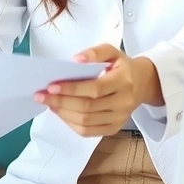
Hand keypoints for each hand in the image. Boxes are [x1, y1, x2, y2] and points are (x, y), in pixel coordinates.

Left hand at [34, 44, 159, 136]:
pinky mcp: (114, 128)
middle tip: (41, 96)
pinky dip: (70, 123)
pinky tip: (60, 112)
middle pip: (87, 107)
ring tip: (48, 103)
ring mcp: (120, 118)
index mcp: (123, 81)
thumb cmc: (122, 66)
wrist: (143, 83)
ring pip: (86, 121)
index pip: (95, 89)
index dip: (71, 89)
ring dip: (63, 113)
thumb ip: (94, 52)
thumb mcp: (112, 52)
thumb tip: (76, 61)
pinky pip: (88, 131)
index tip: (50, 86)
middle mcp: (123, 102)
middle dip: (60, 102)